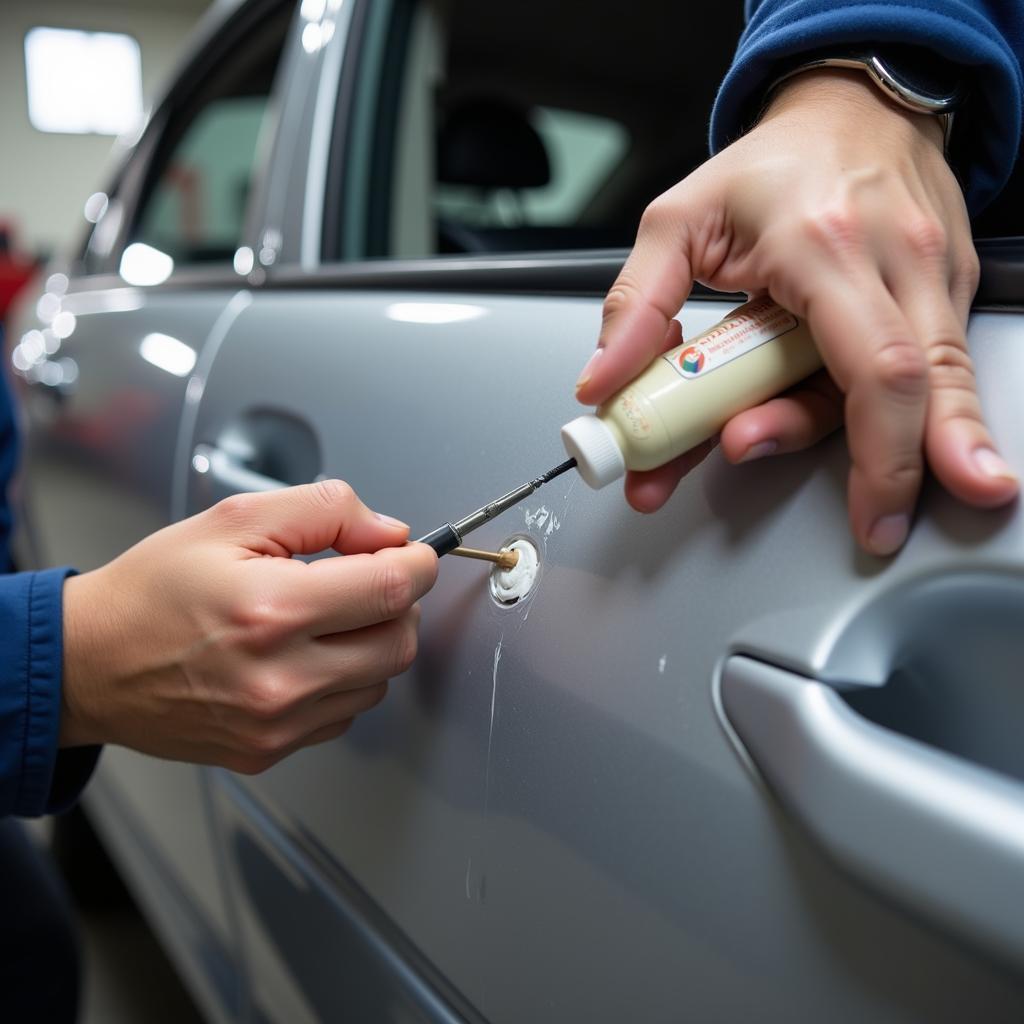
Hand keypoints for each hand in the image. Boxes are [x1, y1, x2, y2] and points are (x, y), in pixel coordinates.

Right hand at [60, 481, 436, 772]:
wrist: (91, 663)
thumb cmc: (152, 591)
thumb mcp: (232, 521)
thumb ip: (322, 512)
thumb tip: (388, 531)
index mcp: (271, 610)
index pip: (392, 587)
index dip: (416, 562)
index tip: (411, 553)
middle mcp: (279, 678)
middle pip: (399, 640)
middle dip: (396, 603)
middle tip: (364, 581)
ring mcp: (276, 724)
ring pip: (379, 680)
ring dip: (370, 643)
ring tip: (323, 619)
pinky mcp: (269, 750)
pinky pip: (344, 714)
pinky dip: (342, 681)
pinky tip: (304, 657)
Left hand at [576, 69, 1018, 554]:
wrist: (851, 108)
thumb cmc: (772, 163)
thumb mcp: (678, 219)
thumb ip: (635, 303)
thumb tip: (603, 385)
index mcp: (825, 244)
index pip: (872, 366)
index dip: (875, 452)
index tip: (862, 510)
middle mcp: (895, 262)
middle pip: (919, 390)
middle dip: (901, 471)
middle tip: (876, 526)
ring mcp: (932, 277)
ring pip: (933, 387)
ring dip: (893, 452)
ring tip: (865, 500)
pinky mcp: (945, 292)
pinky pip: (922, 368)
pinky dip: (893, 416)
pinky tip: (871, 442)